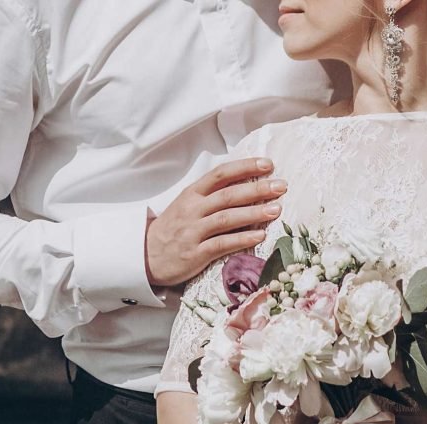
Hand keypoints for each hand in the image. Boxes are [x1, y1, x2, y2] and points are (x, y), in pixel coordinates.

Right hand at [145, 158, 286, 285]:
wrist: (145, 256)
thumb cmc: (173, 230)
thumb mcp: (187, 205)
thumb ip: (212, 196)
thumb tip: (246, 186)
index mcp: (192, 194)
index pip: (221, 174)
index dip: (245, 167)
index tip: (268, 164)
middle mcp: (193, 209)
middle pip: (228, 195)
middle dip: (257, 189)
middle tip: (281, 186)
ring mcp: (193, 232)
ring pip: (227, 218)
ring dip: (254, 213)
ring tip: (276, 209)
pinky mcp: (195, 254)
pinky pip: (222, 244)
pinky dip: (242, 239)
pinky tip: (260, 236)